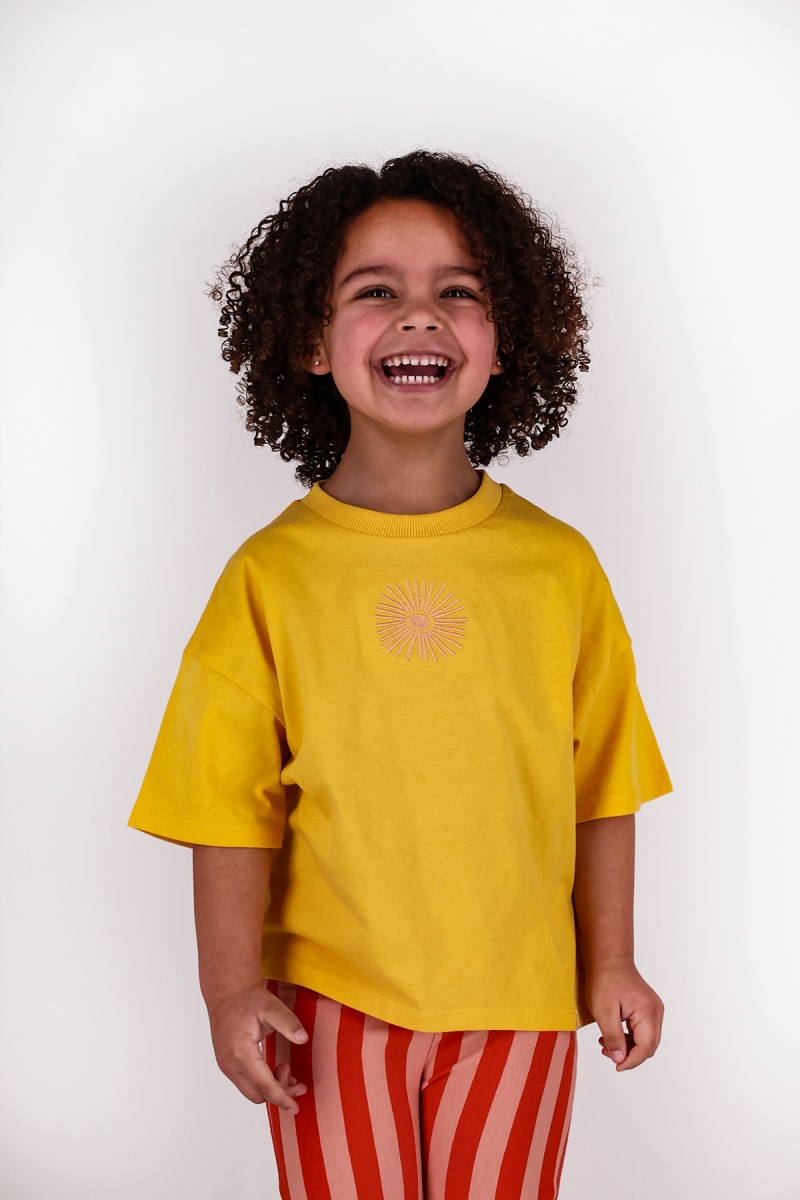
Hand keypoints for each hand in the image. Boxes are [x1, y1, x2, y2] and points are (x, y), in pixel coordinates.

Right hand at [206, 983, 308, 1108]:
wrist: (227, 993)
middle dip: (280, 1093)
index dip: (281, 1097)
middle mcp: (230, 1063)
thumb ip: (288, 1022)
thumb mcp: (271, 1006)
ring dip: (271, 1089)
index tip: (295, 1107)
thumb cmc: (248, 999)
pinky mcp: (227, 1064)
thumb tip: (303, 1038)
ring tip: (287, 1071)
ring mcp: (226, 1066)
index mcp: (241, 1051)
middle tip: (298, 1082)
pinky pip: (246, 1083)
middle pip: (257, 1094)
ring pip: (251, 1092)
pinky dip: (262, 1083)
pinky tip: (275, 1071)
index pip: (263, 1084)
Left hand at [584, 959, 663, 1071]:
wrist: (609, 958)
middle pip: (648, 1045)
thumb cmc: (605, 980)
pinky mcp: (647, 1008)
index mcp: (648, 1012)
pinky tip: (612, 1036)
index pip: (646, 1047)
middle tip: (608, 1054)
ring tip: (605, 1044)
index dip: (631, 1061)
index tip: (616, 1067)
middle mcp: (655, 1012)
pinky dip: (628, 1037)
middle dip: (629, 1055)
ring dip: (627, 1046)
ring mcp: (653, 1010)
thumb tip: (619, 1060)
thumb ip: (613, 1038)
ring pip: (645, 1039)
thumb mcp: (604, 1012)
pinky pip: (641, 1030)